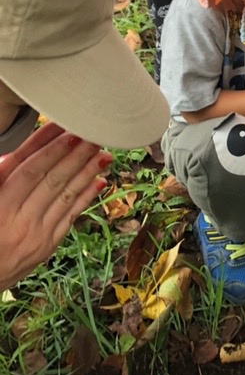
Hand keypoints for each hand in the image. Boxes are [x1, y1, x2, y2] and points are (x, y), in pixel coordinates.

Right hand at [0, 123, 110, 290]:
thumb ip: (1, 176)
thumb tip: (13, 155)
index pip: (27, 167)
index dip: (49, 147)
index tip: (68, 129)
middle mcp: (15, 218)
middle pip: (51, 178)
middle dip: (75, 155)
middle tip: (94, 136)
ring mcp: (34, 233)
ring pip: (66, 195)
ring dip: (87, 172)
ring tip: (104, 154)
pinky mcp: (46, 245)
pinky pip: (70, 215)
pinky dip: (86, 196)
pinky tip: (100, 180)